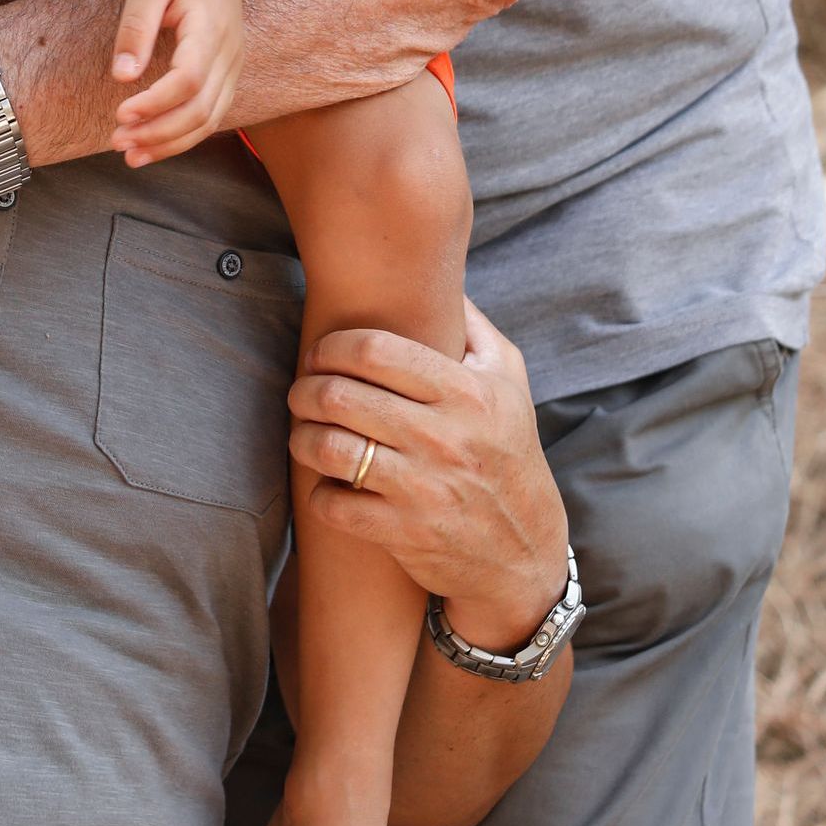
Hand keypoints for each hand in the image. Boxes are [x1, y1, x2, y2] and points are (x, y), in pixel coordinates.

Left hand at [109, 0, 243, 164]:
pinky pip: (212, 112)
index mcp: (210, 27)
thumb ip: (136, 28)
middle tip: (117, 142)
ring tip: (131, 153)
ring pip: (211, 119)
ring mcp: (234, 63)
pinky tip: (154, 141)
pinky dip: (184, 133)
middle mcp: (230, 51)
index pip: (189, 80)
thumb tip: (121, 77)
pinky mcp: (229, 69)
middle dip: (159, 134)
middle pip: (202, 109)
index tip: (120, 114)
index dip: (156, 104)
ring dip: (171, 142)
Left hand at [287, 297, 570, 650]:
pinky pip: (335, 505)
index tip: (320, 353)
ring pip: (329, 447)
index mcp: (466, 394)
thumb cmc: (510, 453)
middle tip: (300, 391)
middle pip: (340, 394)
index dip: (332, 346)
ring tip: (303, 432)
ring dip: (301, 436)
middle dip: (304, 388)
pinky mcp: (406, 533)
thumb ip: (473, 325)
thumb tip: (437, 270)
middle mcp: (445, 438)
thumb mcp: (510, 381)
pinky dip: (318, 492)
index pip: (375, 350)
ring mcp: (424, 489)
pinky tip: (325, 483)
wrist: (525, 555)